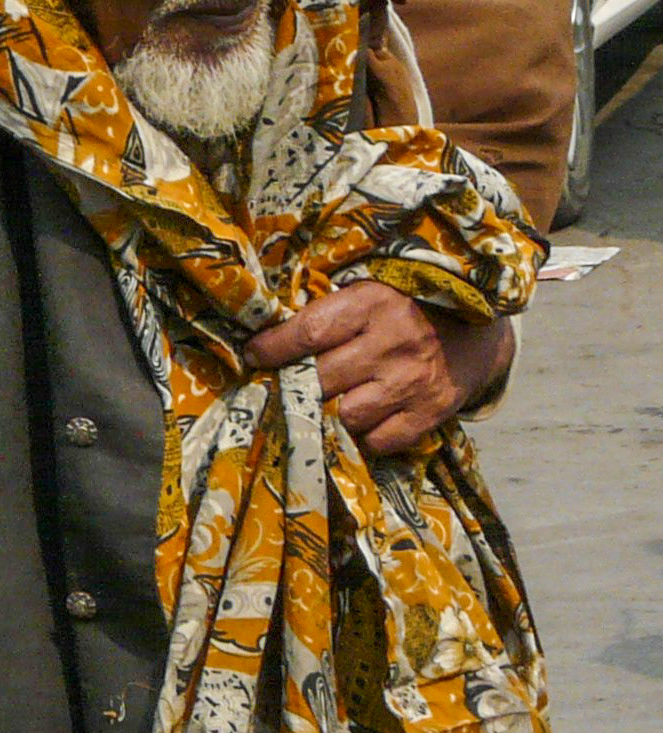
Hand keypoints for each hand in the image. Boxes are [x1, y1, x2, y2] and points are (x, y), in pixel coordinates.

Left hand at [245, 280, 513, 454]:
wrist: (480, 327)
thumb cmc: (409, 305)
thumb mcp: (372, 292)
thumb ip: (331, 312)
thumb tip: (271, 338)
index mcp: (370, 304)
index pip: (307, 332)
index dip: (273, 348)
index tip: (253, 356)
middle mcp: (391, 343)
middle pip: (321, 379)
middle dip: (295, 387)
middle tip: (282, 389)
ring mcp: (411, 382)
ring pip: (346, 415)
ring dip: (328, 415)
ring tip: (322, 408)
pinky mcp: (430, 412)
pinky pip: (379, 440)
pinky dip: (363, 437)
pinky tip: (359, 423)